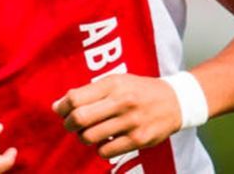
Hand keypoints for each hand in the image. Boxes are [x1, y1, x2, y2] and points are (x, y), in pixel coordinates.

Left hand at [52, 74, 180, 158]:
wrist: (175, 101)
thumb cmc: (139, 90)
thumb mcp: (116, 81)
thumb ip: (89, 91)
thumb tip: (58, 106)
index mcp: (113, 84)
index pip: (76, 97)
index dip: (62, 107)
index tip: (61, 110)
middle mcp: (121, 101)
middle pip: (80, 118)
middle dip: (68, 124)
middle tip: (70, 124)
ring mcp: (130, 122)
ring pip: (90, 137)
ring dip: (83, 137)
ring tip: (88, 132)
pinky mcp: (138, 139)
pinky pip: (106, 151)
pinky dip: (100, 148)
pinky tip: (106, 141)